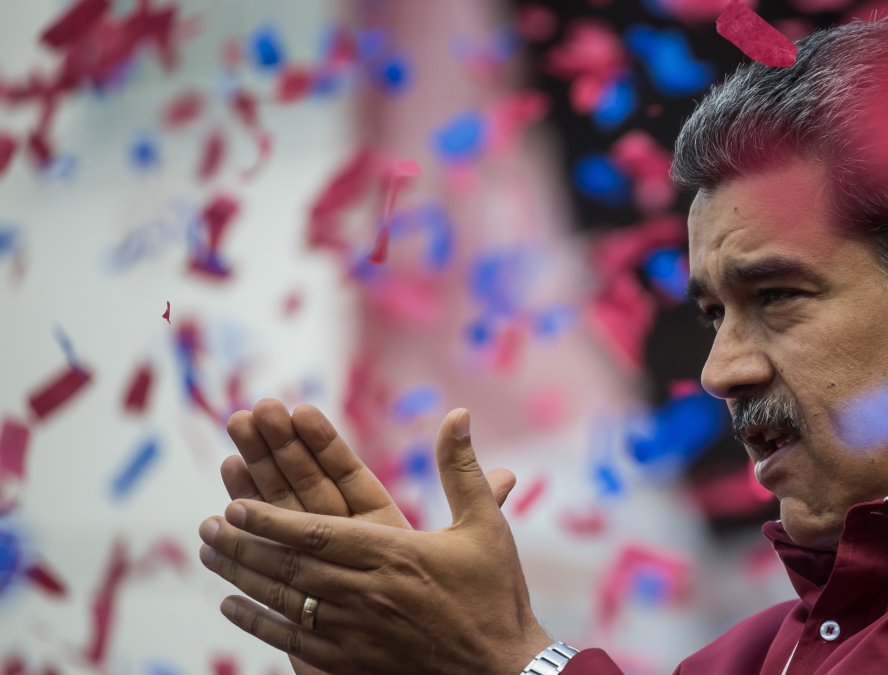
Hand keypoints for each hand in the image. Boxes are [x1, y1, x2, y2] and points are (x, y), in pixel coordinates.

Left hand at [199, 408, 551, 674]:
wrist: (504, 673)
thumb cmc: (496, 595)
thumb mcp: (486, 526)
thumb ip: (462, 468)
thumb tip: (457, 413)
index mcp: (396, 553)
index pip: (318, 532)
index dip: (271, 518)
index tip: (235, 503)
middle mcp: (367, 592)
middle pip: (290, 564)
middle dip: (243, 542)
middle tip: (208, 524)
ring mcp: (355, 632)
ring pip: (284, 600)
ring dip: (241, 575)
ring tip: (209, 553)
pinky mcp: (350, 664)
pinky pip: (291, 641)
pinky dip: (257, 622)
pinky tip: (232, 605)